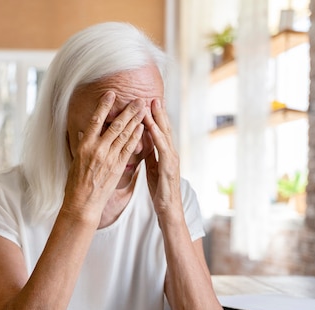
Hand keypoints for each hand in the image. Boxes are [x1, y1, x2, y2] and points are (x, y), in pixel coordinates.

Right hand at [63, 92, 146, 222]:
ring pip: (124, 135)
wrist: (83, 202)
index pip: (95, 120)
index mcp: (84, 145)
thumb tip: (83, 131)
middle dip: (128, 111)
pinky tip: (141, 127)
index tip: (111, 94)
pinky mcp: (118, 166)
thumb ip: (82, 144)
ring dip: (135, 120)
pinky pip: (129, 148)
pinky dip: (136, 136)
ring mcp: (109, 158)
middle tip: (138, 98)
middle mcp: (97, 149)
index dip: (104, 106)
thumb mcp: (75, 159)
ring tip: (143, 108)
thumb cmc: (76, 182)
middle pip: (115, 125)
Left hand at [142, 99, 182, 219]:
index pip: (160, 132)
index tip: (150, 104)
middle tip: (154, 96)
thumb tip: (143, 141)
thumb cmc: (160, 189)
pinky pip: (162, 148)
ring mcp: (171, 159)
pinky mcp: (169, 167)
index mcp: (165, 154)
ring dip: (159, 119)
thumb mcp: (153, 168)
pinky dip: (156, 135)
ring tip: (153, 105)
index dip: (156, 118)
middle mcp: (171, 153)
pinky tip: (151, 126)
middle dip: (159, 113)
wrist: (168, 208)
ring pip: (164, 135)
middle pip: (164, 129)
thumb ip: (150, 154)